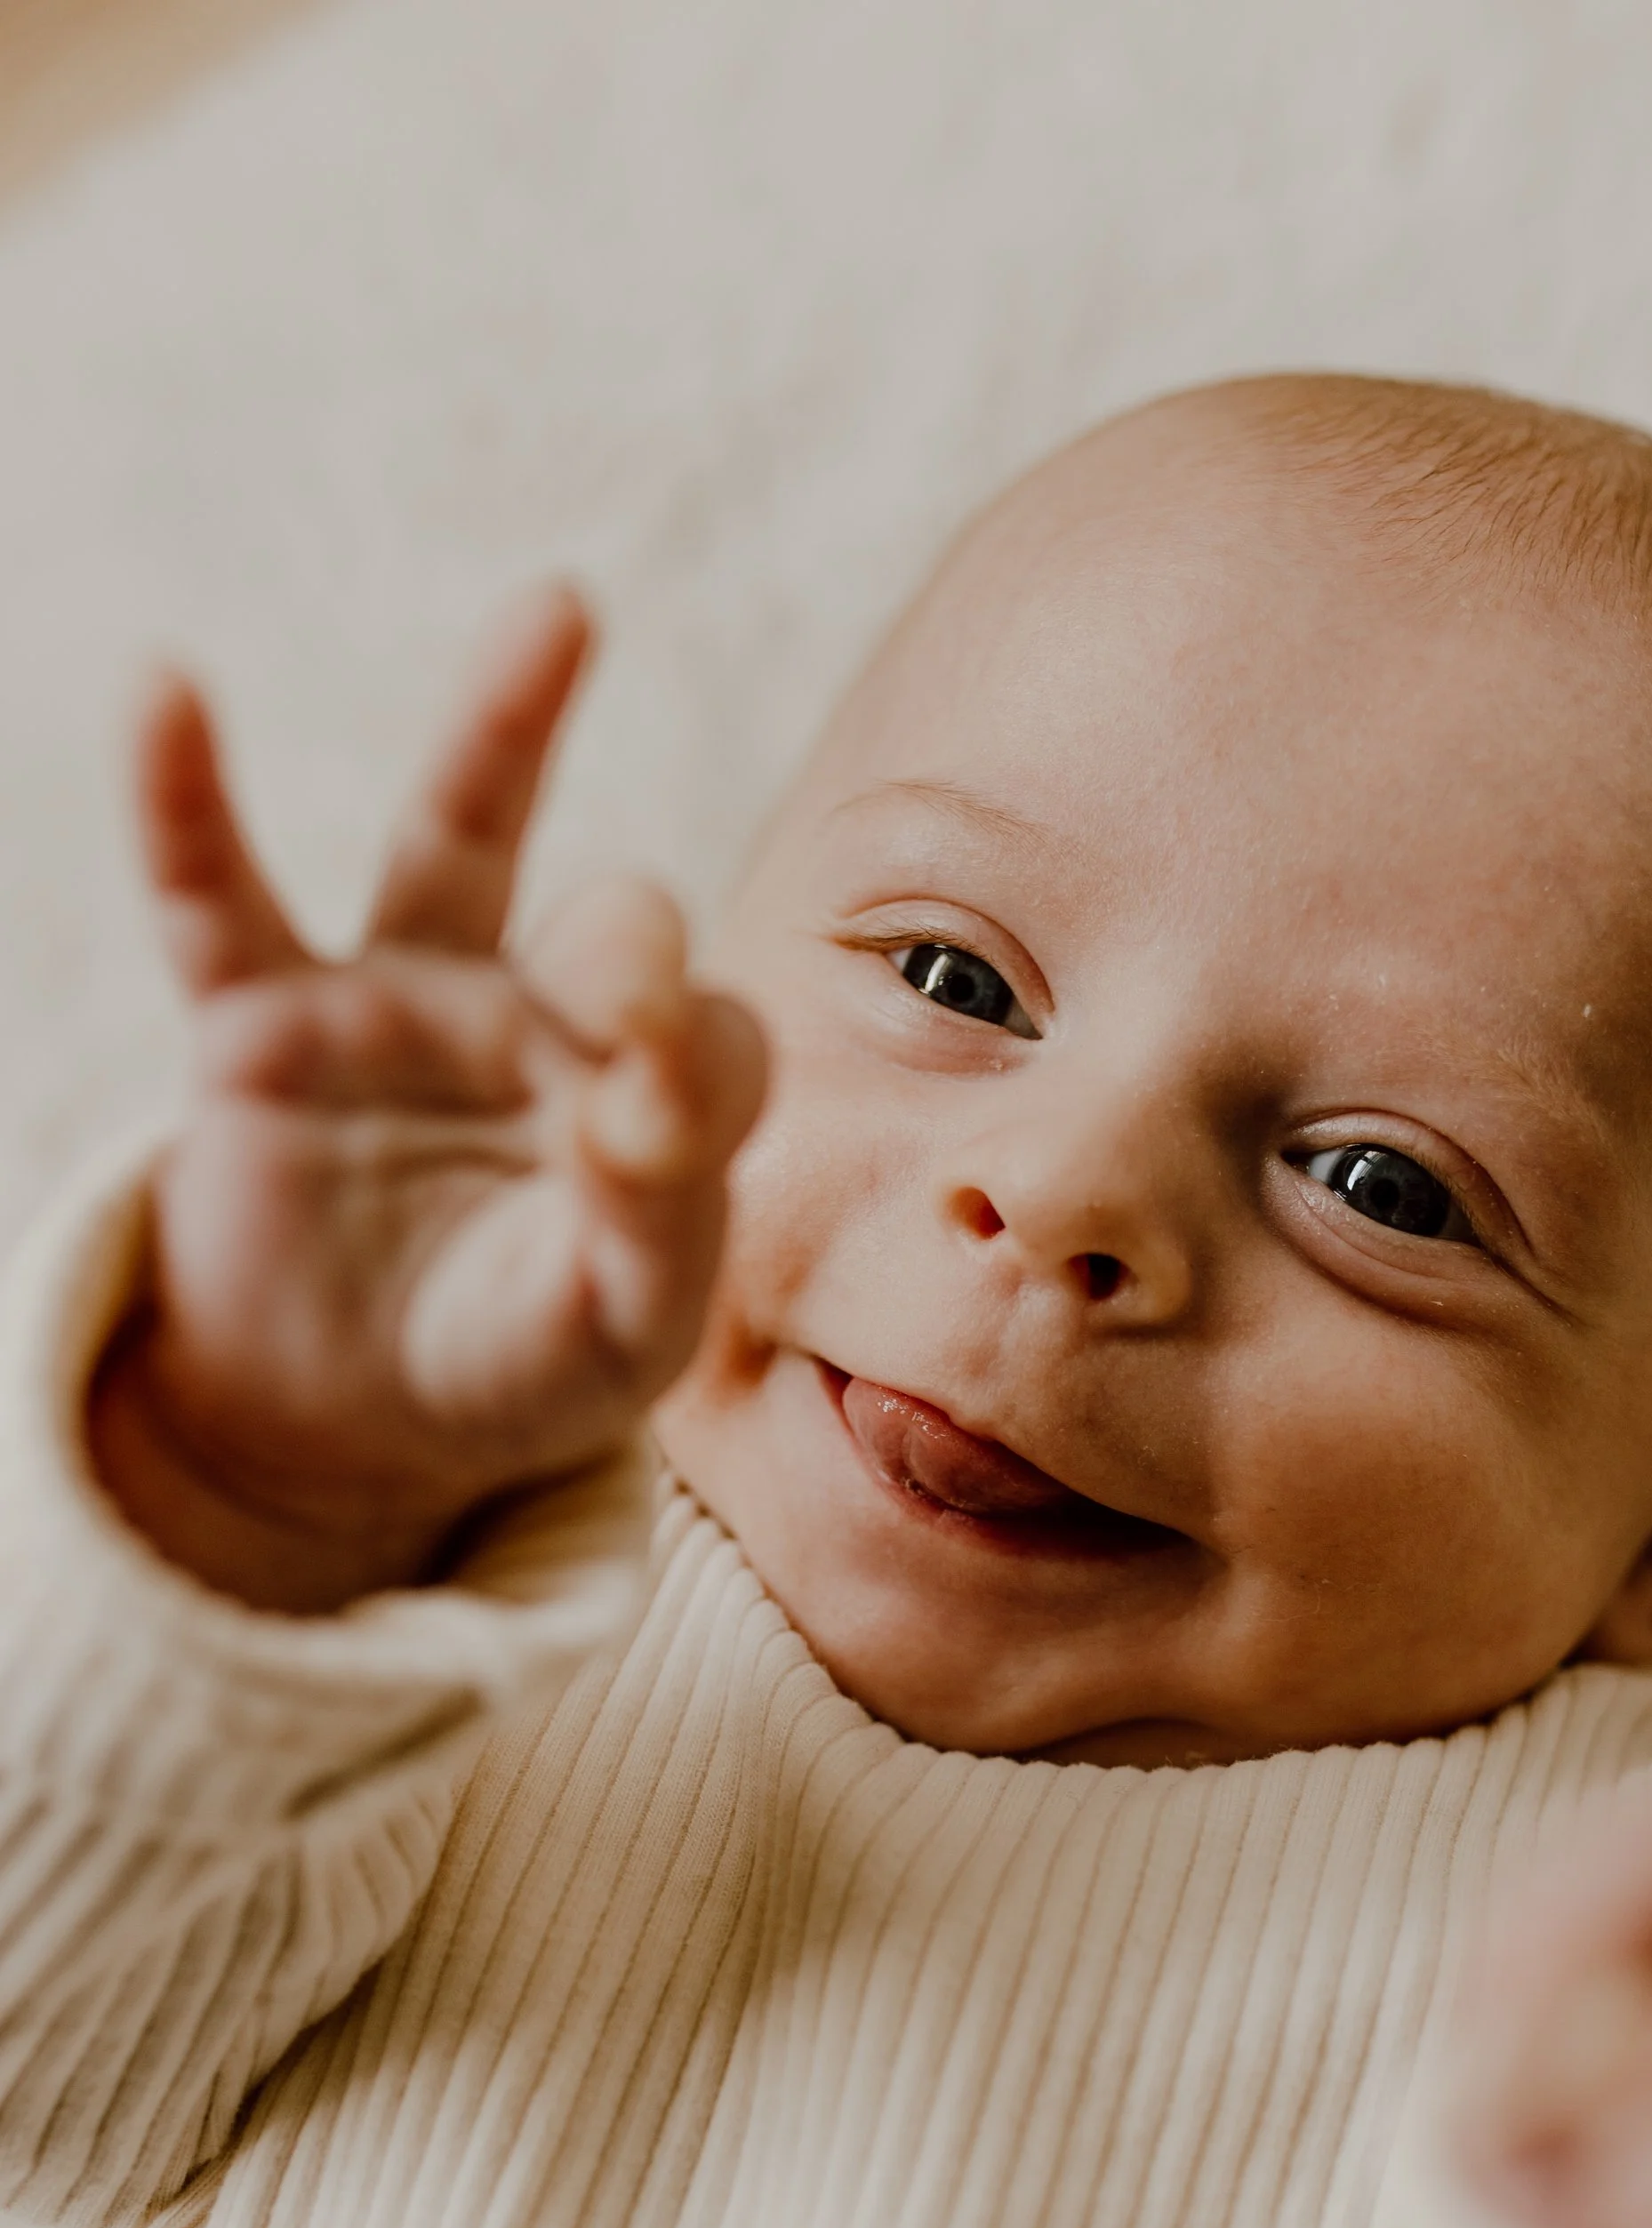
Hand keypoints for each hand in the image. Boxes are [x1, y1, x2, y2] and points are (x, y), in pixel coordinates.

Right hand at [90, 585, 766, 1611]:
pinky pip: (213, 896)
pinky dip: (181, 798)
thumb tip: (651, 1102)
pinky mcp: (258, 1022)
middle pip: (615, 929)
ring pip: (457, 842)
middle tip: (623, 993)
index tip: (649, 1140)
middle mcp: (540, 1022)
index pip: (716, 1045)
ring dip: (510, 726)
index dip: (695, 1075)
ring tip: (568, 608)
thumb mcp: (610, 1336)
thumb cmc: (511, 1367)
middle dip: (627, 952)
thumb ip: (655, 1226)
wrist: (347, 1426)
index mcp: (647, 1102)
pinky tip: (165, 693)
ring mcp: (400, 1004)